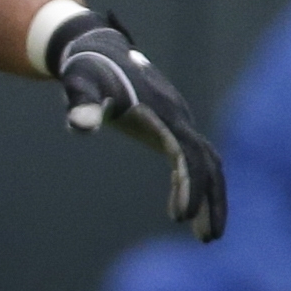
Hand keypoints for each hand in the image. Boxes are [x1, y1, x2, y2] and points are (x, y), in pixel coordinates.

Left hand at [48, 13, 225, 243]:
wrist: (95, 50)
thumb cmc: (87, 71)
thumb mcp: (79, 86)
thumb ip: (81, 105)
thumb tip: (81, 125)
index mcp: (164, 114)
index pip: (187, 155)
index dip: (189, 185)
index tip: (180, 216)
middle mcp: (179, 118)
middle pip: (209, 164)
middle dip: (211, 200)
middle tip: (207, 239)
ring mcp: (178, 123)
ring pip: (206, 164)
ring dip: (209, 198)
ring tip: (204, 237)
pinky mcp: (170, 129)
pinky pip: (191, 161)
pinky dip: (191, 185)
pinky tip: (181, 212)